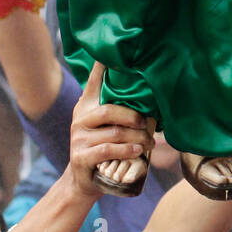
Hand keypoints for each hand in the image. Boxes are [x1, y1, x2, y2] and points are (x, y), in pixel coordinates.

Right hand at [68, 62, 154, 195]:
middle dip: (134, 117)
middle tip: (150, 124)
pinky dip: (127, 150)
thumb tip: (152, 98)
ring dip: (137, 138)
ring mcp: (78, 138)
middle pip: (109, 110)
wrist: (84, 180)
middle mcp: (80, 118)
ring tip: (151, 142)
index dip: (102, 67)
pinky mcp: (80, 156)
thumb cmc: (104, 147)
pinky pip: (108, 150)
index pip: (94, 82)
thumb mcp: (108, 126)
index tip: (110, 52)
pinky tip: (138, 151)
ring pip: (114, 133)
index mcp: (87, 106)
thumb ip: (120, 110)